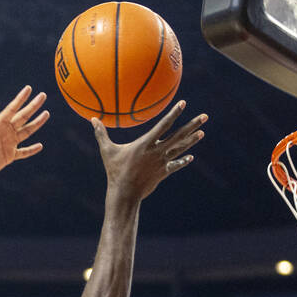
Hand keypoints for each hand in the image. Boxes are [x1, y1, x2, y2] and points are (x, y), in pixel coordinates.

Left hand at [0, 85, 48, 183]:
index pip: (12, 108)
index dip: (21, 98)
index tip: (29, 88)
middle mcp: (5, 132)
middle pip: (23, 117)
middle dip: (33, 106)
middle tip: (43, 95)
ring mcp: (8, 144)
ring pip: (26, 131)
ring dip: (36, 123)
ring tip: (46, 114)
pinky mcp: (9, 156)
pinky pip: (23, 152)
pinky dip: (31, 150)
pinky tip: (40, 146)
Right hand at [92, 101, 206, 201]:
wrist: (125, 193)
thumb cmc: (114, 171)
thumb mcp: (107, 151)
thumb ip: (101, 134)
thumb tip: (92, 118)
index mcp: (146, 144)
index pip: (163, 125)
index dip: (174, 113)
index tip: (184, 103)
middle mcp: (157, 151)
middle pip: (179, 136)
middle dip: (192, 125)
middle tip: (205, 116)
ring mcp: (162, 162)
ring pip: (180, 149)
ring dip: (192, 140)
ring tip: (202, 132)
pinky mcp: (162, 172)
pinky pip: (176, 165)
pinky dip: (183, 161)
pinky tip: (191, 157)